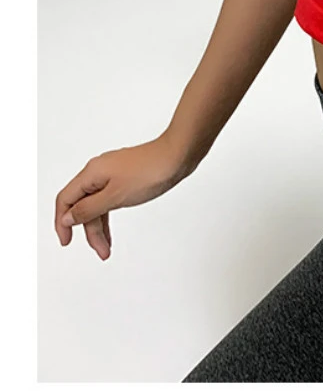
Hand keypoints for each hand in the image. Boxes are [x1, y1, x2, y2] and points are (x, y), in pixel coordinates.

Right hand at [54, 134, 191, 260]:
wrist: (178, 155)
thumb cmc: (150, 171)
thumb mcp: (115, 196)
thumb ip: (89, 209)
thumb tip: (67, 218)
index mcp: (91, 173)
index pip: (65, 200)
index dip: (61, 223)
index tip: (66, 242)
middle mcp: (99, 171)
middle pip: (82, 205)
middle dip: (88, 230)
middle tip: (100, 250)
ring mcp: (113, 173)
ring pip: (97, 204)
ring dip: (100, 226)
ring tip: (107, 247)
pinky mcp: (126, 176)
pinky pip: (109, 199)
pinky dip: (109, 215)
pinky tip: (112, 228)